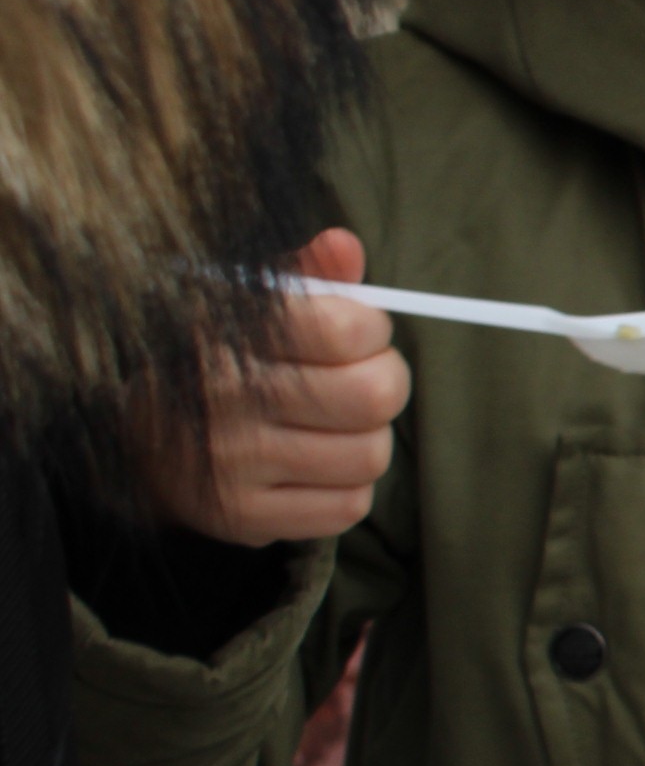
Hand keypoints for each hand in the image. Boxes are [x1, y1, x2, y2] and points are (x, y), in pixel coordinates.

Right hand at [139, 228, 407, 547]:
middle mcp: (221, 400)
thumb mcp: (249, 303)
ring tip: (333, 424)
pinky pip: (348, 506)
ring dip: (367, 437)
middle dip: (383, 381)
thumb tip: (345, 246)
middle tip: (360, 378)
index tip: (356, 331)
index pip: (346, 331)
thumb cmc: (217, 359)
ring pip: (370, 455)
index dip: (370, 329)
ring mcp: (230, 466)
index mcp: (221, 333)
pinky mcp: (242, 519)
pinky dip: (347, 485)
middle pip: (373, 396)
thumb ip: (306, 274)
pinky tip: (315, 465)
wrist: (139, 441)